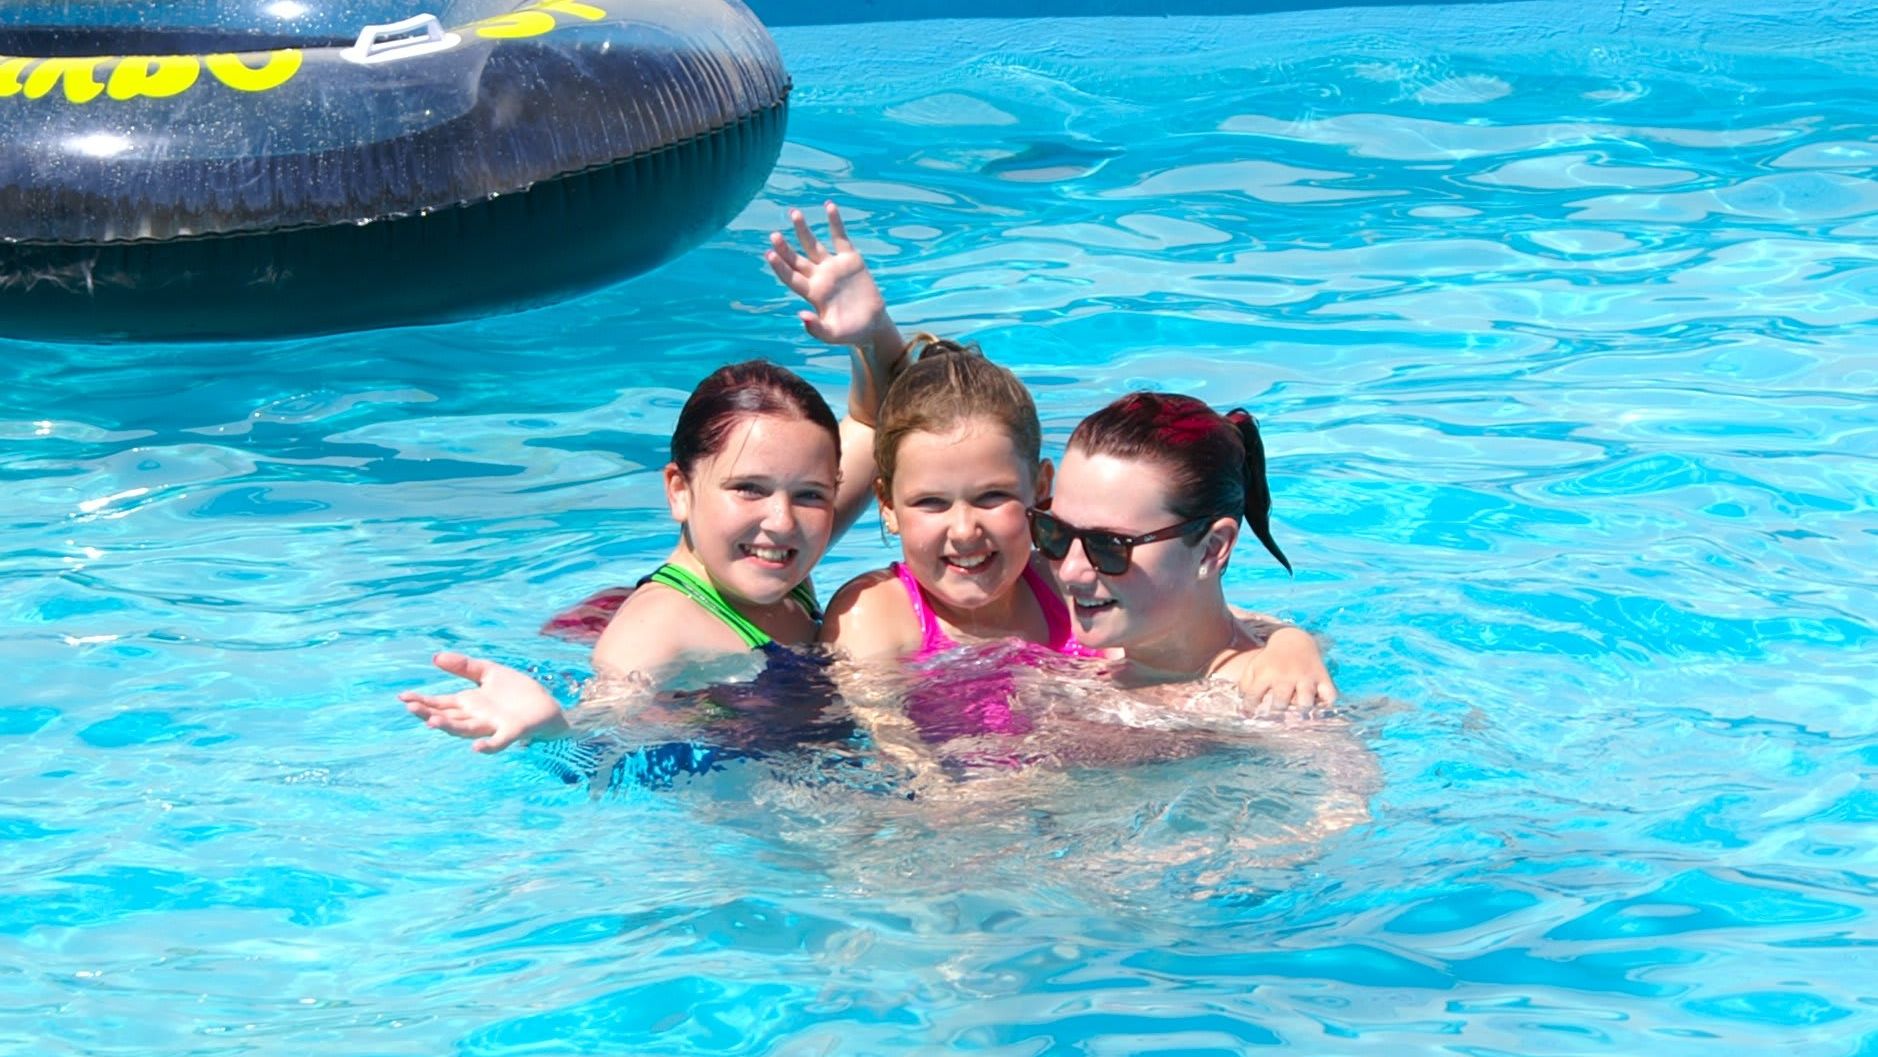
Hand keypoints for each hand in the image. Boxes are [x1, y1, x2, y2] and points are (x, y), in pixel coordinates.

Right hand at [399, 651, 566, 752]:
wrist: (548, 704)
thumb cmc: (517, 692)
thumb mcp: (489, 672)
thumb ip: (464, 666)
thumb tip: (435, 657)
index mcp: (469, 703)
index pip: (441, 703)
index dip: (422, 701)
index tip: (402, 696)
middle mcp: (477, 717)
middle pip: (448, 717)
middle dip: (429, 713)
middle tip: (410, 707)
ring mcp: (493, 726)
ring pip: (466, 729)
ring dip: (449, 727)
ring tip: (431, 722)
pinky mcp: (513, 731)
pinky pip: (498, 742)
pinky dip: (488, 746)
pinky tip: (476, 748)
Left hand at [766, 201, 892, 348]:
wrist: (872, 325)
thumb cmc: (851, 332)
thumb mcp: (834, 335)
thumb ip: (817, 329)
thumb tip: (801, 315)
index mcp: (812, 294)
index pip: (791, 277)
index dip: (780, 267)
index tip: (769, 254)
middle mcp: (819, 277)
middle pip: (797, 259)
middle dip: (785, 248)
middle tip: (774, 235)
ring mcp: (833, 267)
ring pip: (813, 245)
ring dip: (803, 230)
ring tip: (794, 213)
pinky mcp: (850, 260)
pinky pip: (840, 237)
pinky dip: (835, 222)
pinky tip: (829, 206)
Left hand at [1242, 626, 1337, 719]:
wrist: (1294, 641)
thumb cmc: (1271, 660)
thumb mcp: (1254, 667)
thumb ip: (1245, 686)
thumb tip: (1243, 712)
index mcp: (1266, 674)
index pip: (1253, 695)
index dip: (1249, 708)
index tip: (1249, 716)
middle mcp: (1286, 676)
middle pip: (1281, 701)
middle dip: (1278, 712)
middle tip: (1277, 719)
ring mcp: (1306, 677)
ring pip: (1306, 700)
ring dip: (1302, 711)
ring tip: (1299, 716)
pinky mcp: (1323, 677)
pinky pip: (1329, 696)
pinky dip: (1327, 705)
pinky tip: (1320, 709)